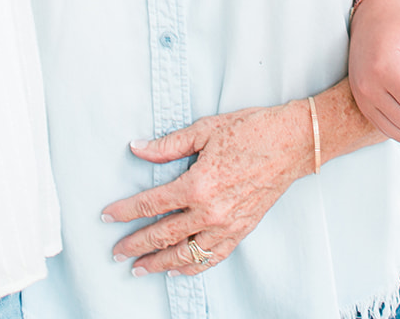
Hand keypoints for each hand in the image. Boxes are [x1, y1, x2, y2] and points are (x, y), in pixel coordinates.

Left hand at [101, 101, 314, 275]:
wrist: (291, 143)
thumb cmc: (251, 130)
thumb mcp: (206, 129)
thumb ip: (168, 145)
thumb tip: (138, 148)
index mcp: (197, 184)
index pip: (150, 204)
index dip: (125, 211)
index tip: (108, 217)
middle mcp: (209, 211)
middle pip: (163, 235)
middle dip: (135, 245)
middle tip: (116, 251)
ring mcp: (226, 226)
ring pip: (185, 253)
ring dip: (159, 263)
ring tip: (139, 268)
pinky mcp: (241, 232)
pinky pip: (212, 258)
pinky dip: (192, 267)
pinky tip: (178, 269)